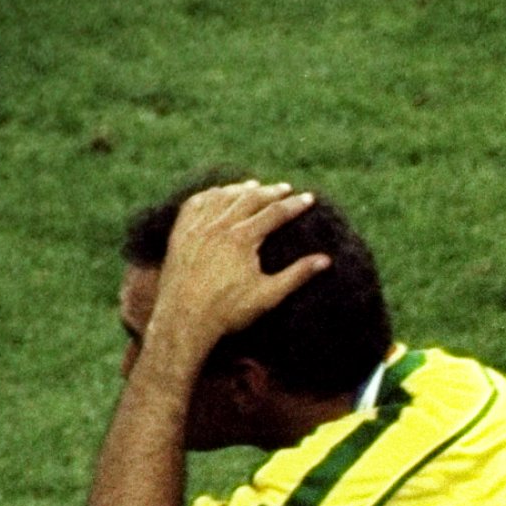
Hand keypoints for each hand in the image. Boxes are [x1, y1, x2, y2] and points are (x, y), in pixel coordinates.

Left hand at [144, 182, 329, 363]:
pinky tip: (217, 194)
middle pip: (250, 198)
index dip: (294, 205)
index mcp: (242, 238)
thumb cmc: (228, 311)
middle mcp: (219, 226)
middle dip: (271, 192)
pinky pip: (195, 204)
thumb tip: (325, 260)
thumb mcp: (268, 295)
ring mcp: (197, 228)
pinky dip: (209, 195)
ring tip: (255, 185)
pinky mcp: (180, 234)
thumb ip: (297, 275)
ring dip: (241, 189)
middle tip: (286, 188)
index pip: (275, 213)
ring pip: (222, 197)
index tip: (309, 198)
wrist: (183, 320)